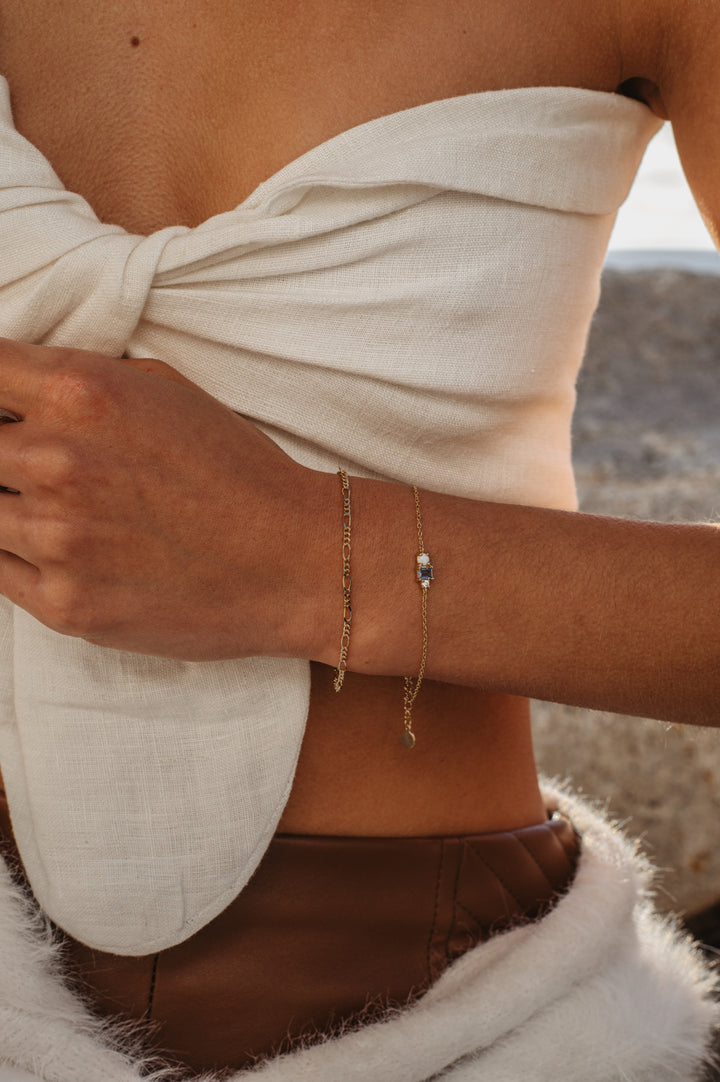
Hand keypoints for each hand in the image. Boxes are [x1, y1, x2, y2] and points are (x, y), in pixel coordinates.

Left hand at [0, 338, 330, 659]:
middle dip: (4, 452)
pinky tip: (70, 548)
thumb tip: (17, 385)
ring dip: (11, 507)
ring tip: (72, 511)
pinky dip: (18, 555)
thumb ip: (79, 379)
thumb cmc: (237, 471)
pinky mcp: (62, 604)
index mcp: (77, 393)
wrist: (294, 562)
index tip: (3, 409)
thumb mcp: (164, 389)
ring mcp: (53, 539)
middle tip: (45, 468)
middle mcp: (53, 461)